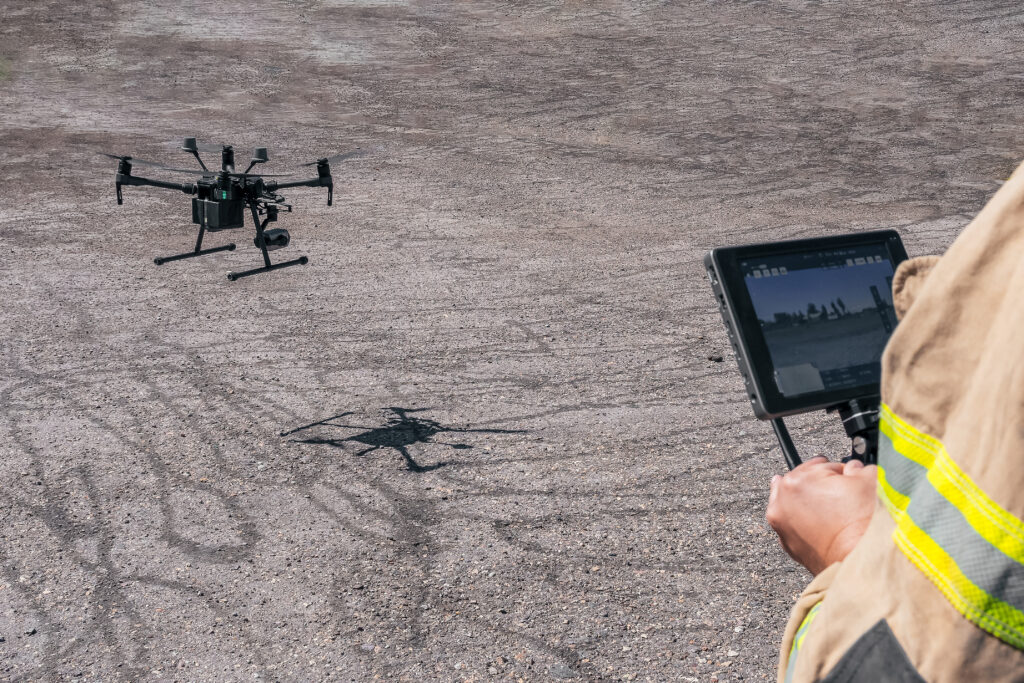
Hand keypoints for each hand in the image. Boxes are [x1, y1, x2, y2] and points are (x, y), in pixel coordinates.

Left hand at [766, 457, 876, 574]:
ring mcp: (781, 525)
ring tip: (824, 504)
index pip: (821, 465)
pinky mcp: (787, 544)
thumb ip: (858, 467)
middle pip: (802, 482)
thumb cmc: (863, 524)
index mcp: (797, 480)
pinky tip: (817, 522)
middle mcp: (782, 501)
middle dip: (820, 484)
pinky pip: (794, 525)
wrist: (860, 560)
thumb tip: (854, 469)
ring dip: (806, 500)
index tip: (846, 476)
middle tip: (838, 491)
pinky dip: (803, 522)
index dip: (838, 470)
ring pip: (792, 503)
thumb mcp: (869, 480)